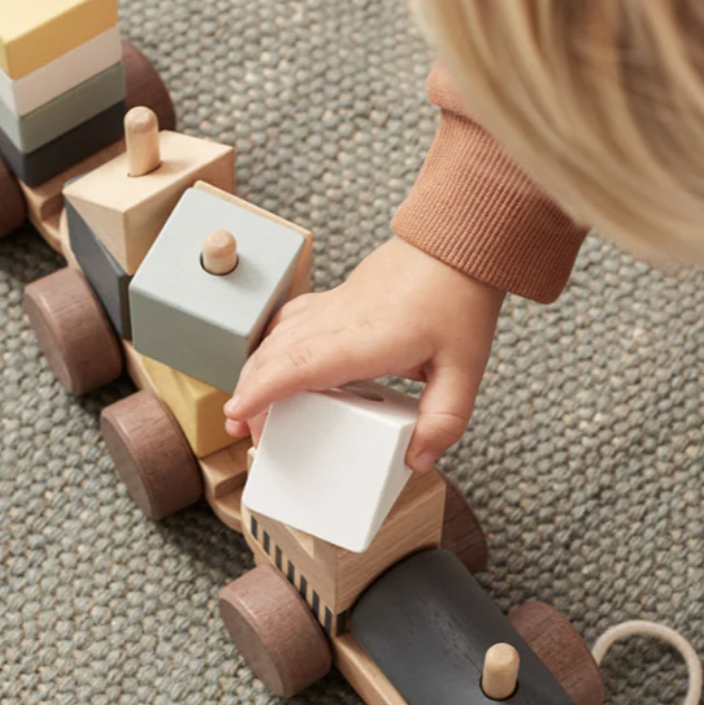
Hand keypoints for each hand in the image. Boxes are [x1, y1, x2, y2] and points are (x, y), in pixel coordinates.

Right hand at [223, 236, 505, 471]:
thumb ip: (444, 419)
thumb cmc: (458, 299)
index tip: (238, 413)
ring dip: (254, 370)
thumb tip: (417, 459)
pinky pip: (287, 321)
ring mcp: (331, 306)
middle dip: (249, 393)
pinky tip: (268, 363)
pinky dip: (269, 346)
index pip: (301, 363)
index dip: (264, 390)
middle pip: (276, 354)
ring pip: (276, 336)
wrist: (454, 245)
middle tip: (241, 429)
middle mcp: (339, 319)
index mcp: (367, 339)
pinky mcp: (332, 300)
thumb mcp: (465, 369)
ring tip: (247, 406)